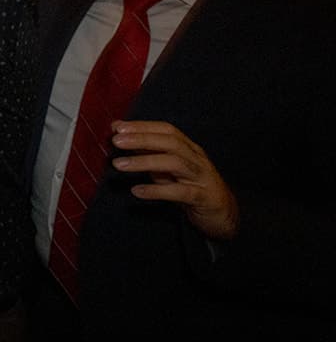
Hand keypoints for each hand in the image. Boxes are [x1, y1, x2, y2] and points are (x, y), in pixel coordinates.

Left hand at [112, 120, 239, 239]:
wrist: (224, 215)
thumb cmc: (191, 187)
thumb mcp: (168, 169)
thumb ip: (148, 153)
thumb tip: (121, 136)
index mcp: (189, 149)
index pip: (167, 130)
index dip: (143, 126)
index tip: (118, 127)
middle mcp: (197, 159)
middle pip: (171, 142)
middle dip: (142, 139)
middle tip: (116, 141)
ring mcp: (202, 177)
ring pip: (175, 163)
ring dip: (145, 162)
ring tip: (119, 164)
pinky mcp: (204, 198)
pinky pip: (180, 192)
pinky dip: (157, 190)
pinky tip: (137, 191)